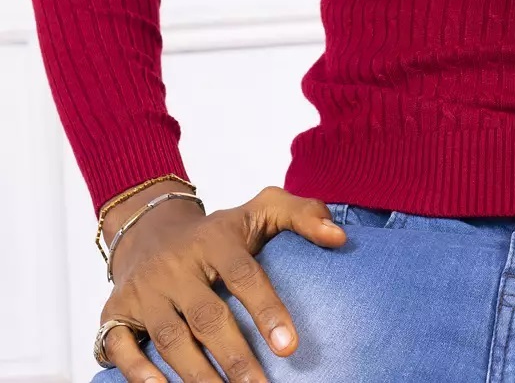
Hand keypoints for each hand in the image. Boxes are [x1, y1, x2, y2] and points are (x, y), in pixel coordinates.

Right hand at [97, 184, 345, 381]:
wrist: (150, 228)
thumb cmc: (218, 232)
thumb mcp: (262, 209)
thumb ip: (304, 214)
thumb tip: (339, 238)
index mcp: (215, 239)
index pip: (244, 275)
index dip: (267, 310)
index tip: (290, 346)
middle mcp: (177, 264)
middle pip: (207, 317)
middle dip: (236, 357)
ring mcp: (144, 289)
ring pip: (170, 338)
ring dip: (198, 377)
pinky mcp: (115, 312)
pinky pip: (121, 348)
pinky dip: (139, 374)